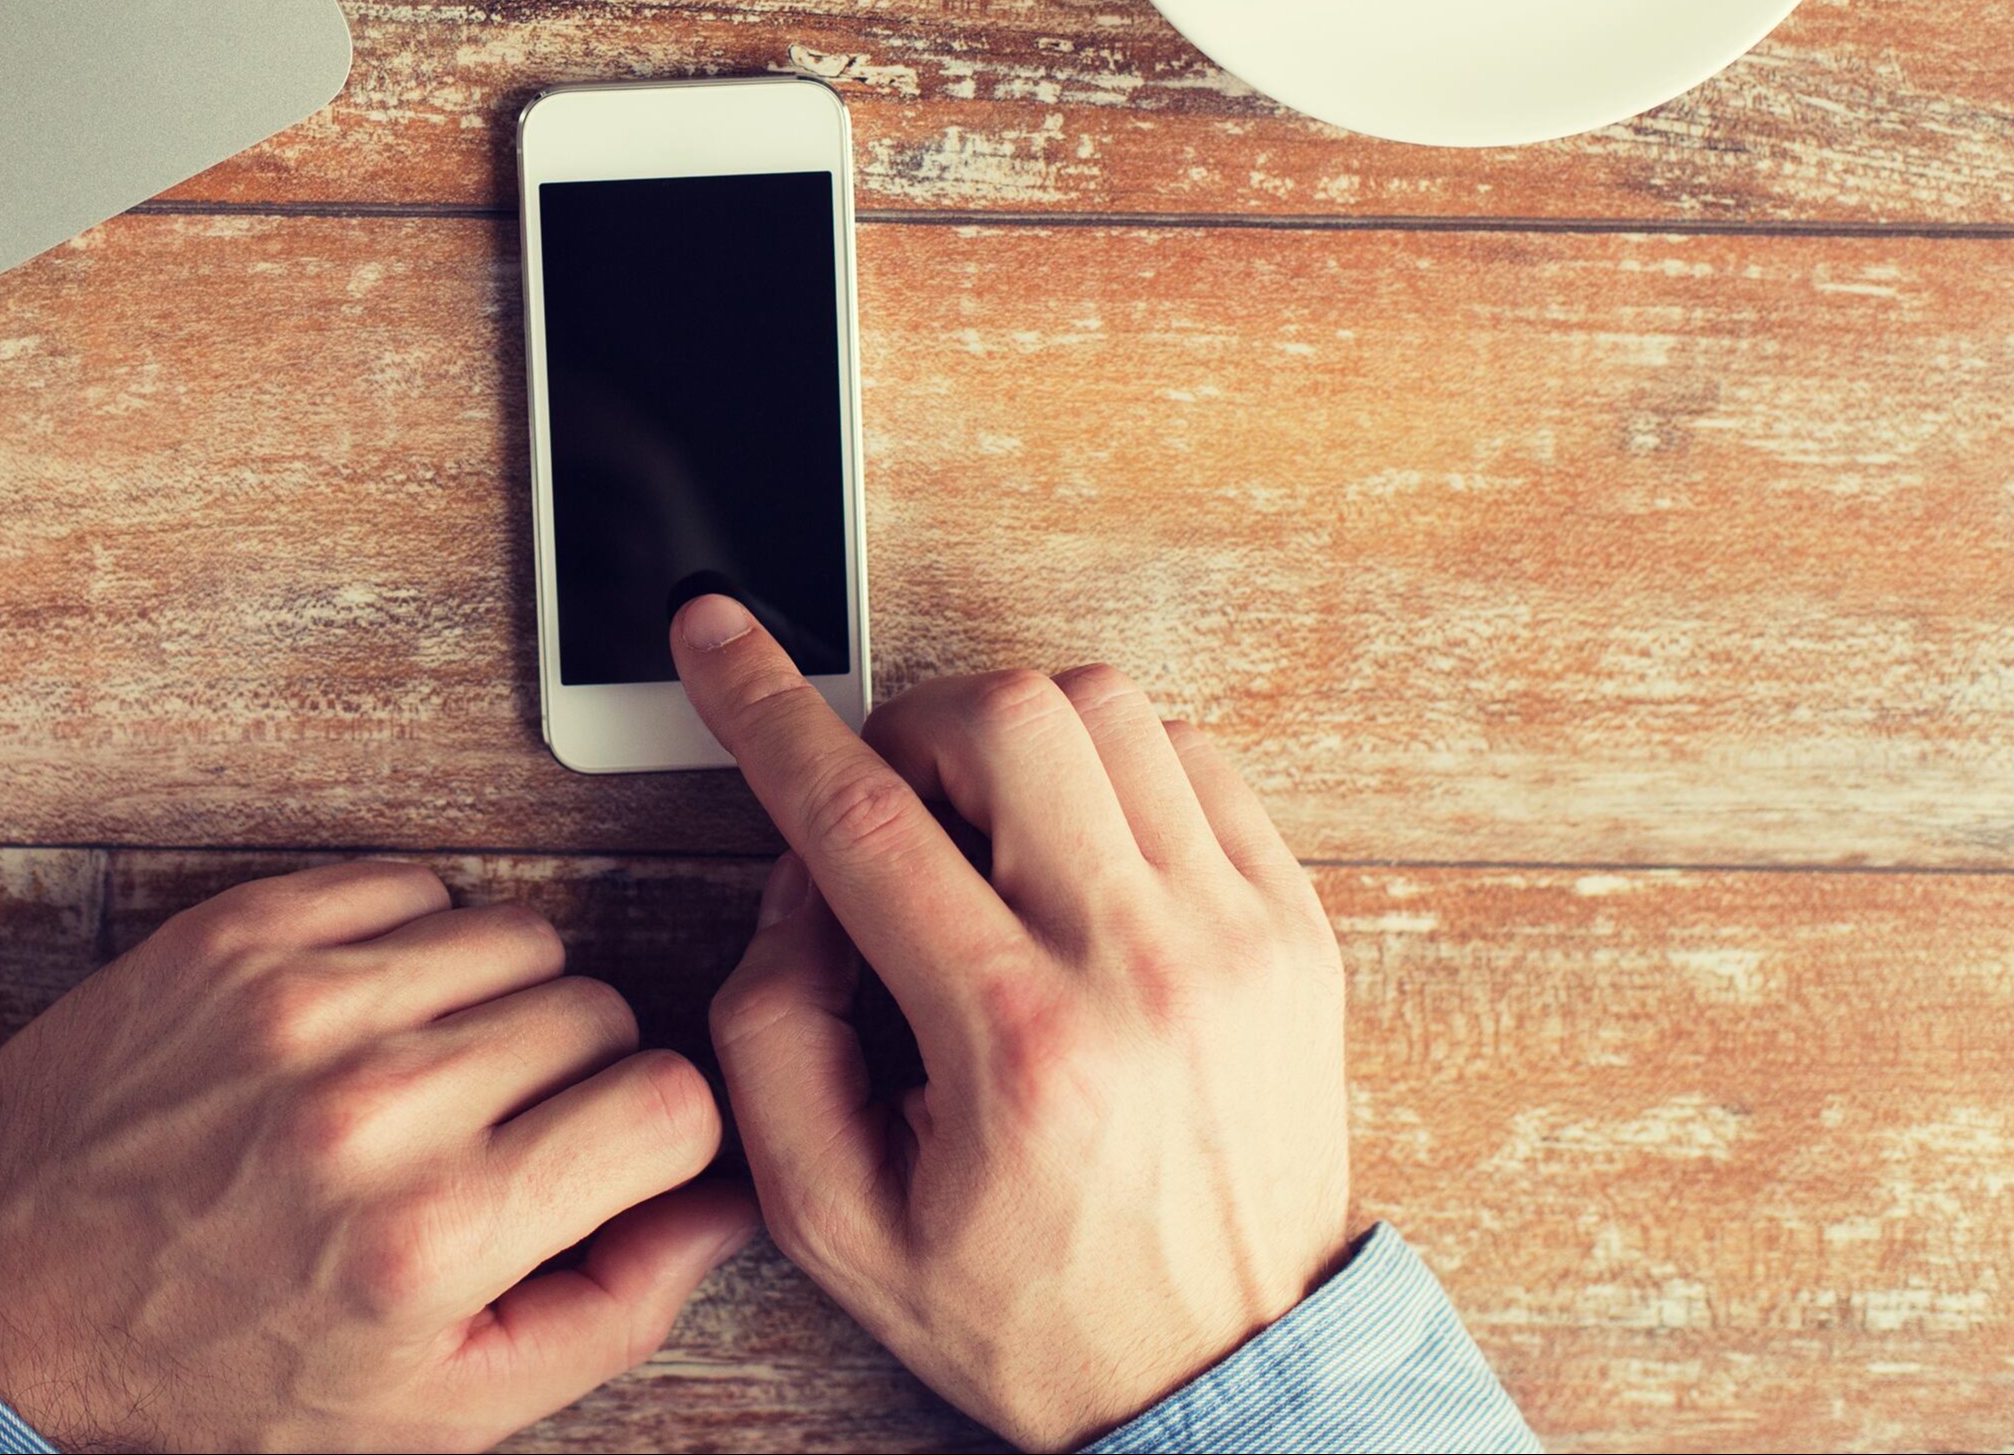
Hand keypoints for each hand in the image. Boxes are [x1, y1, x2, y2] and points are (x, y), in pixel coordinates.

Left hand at [0, 859, 756, 1452]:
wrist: (10, 1292)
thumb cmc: (217, 1365)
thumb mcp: (437, 1410)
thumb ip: (610, 1310)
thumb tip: (726, 1203)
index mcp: (438, 1239)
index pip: (671, 1107)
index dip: (656, 1140)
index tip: (607, 1159)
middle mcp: (377, 1109)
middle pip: (602, 1013)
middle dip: (575, 1077)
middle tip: (495, 1137)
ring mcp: (304, 1004)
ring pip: (519, 937)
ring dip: (498, 1002)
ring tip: (428, 1078)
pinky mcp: (243, 934)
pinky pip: (415, 885)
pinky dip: (412, 944)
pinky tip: (365, 1022)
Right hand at [673, 594, 1350, 1451]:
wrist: (1229, 1378)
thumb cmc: (1034, 1309)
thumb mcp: (835, 1220)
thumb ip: (771, 1037)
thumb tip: (796, 884)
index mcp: (1018, 1045)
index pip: (864, 817)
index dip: (767, 708)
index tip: (716, 635)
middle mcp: (1143, 968)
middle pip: (1005, 718)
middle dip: (909, 730)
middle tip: (887, 813)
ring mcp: (1238, 936)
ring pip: (1109, 709)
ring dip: (1015, 737)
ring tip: (985, 834)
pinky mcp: (1296, 928)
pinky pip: (1197, 757)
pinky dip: (1114, 768)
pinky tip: (1075, 850)